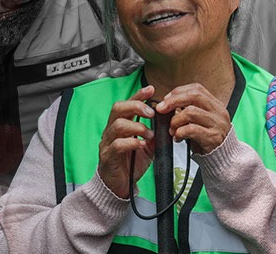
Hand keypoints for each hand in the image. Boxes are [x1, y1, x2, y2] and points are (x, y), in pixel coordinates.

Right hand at [97, 85, 155, 199]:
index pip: (127, 104)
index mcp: (120, 125)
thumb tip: (167, 123)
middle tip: (152, 113)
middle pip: (118, 108)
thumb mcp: (147, 147)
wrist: (120, 186)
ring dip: (138, 127)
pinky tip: (142, 145)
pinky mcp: (107, 156)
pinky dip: (132, 142)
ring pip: (118, 125)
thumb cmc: (131, 164)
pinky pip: (118, 144)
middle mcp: (111, 131)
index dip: (138, 95)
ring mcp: (107, 143)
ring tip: (149, 135)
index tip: (151, 89)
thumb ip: (154, 134)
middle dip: (136, 106)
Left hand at [155, 83, 231, 155]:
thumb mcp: (201, 121)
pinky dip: (180, 132)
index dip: (179, 91)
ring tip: (172, 130)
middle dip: (173, 101)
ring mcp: (217, 124)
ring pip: (191, 112)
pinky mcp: (213, 137)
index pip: (197, 89)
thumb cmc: (207, 139)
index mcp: (216, 105)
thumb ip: (189, 111)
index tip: (166, 99)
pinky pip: (191, 129)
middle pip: (194, 96)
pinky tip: (177, 138)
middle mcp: (218, 112)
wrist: (223, 158)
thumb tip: (167, 104)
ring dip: (175, 120)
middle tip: (160, 109)